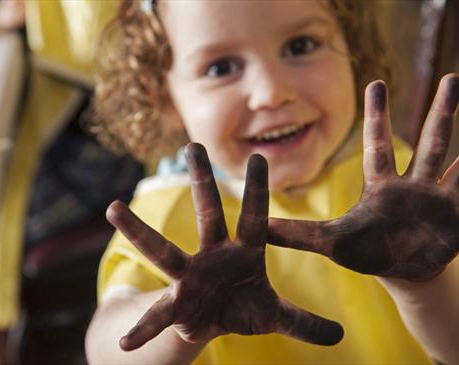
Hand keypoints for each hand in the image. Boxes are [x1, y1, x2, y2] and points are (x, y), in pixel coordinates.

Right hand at [106, 143, 342, 350]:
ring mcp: (190, 277)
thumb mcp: (274, 314)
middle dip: (201, 181)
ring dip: (140, 230)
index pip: (255, 217)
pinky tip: (128, 342)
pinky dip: (145, 327)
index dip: (258, 190)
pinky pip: (158, 315)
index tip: (260, 157)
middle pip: (208, 214)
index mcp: (244, 253)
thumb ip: (303, 322)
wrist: (213, 323)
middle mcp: (213, 256)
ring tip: (113, 207)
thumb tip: (339, 336)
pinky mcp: (175, 304)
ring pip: (164, 250)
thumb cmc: (244, 307)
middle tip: (192, 145)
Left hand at [268, 74, 458, 281]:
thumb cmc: (364, 253)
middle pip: (427, 142)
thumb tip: (257, 227)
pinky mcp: (456, 216)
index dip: (376, 115)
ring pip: (452, 159)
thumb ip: (296, 234)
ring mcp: (436, 198)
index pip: (378, 144)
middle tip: (451, 77)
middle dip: (440, 111)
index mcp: (381, 187)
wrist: (400, 274)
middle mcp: (411, 185)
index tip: (376, 81)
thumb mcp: (329, 242)